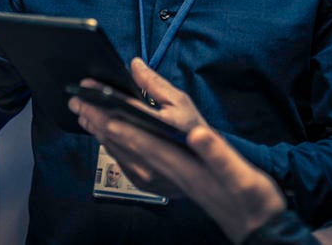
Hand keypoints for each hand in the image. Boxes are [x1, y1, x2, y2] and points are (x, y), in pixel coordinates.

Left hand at [69, 58, 285, 243]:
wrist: (254, 225)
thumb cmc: (248, 197)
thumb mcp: (238, 173)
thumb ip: (216, 152)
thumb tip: (197, 134)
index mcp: (182, 168)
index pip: (141, 141)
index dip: (116, 122)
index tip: (94, 106)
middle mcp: (169, 177)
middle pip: (127, 147)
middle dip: (101, 126)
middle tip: (77, 106)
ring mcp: (168, 183)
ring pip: (128, 156)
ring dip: (106, 136)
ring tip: (87, 119)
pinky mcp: (171, 186)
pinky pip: (137, 165)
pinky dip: (121, 150)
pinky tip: (117, 144)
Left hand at [71, 58, 203, 195]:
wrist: (210, 173)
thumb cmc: (195, 131)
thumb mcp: (180, 102)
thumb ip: (155, 84)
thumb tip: (135, 65)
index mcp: (159, 132)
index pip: (121, 112)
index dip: (100, 99)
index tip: (86, 87)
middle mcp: (150, 155)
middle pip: (111, 131)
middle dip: (90, 113)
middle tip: (75, 100)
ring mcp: (144, 172)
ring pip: (111, 147)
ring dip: (94, 128)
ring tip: (82, 113)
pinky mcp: (141, 181)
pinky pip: (117, 159)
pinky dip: (106, 143)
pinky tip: (99, 132)